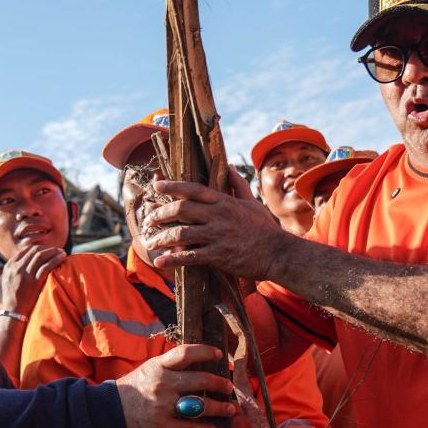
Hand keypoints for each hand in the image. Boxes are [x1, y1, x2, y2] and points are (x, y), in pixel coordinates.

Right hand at [0, 245, 65, 314]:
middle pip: (34, 251)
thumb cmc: (11, 298)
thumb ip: (13, 270)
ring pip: (41, 256)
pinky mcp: (34, 282)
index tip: (48, 250)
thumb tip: (22, 262)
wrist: (13, 313)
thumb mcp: (6, 280)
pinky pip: (46, 266)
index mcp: (10, 266)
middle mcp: (16, 268)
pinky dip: (55, 260)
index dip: (39, 248)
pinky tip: (62, 258)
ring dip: (53, 252)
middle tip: (57, 249)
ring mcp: (25, 275)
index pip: (26, 250)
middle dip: (48, 248)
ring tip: (62, 252)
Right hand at [115, 344, 237, 427]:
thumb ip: (172, 365)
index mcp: (159, 366)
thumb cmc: (136, 387)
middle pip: (200, 380)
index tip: (220, 355)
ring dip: (220, 408)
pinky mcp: (161, 426)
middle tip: (229, 387)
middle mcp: (162, 384)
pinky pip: (189, 427)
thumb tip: (201, 362)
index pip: (186, 353)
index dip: (206, 352)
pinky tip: (212, 427)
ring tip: (230, 409)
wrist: (111, 411)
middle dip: (220, 384)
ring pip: (200, 406)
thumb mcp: (151, 368)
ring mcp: (162, 406)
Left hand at [142, 177, 289, 278]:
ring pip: (181, 233)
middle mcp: (218, 216)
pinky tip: (160, 261)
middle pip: (181, 210)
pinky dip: (173, 259)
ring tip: (150, 241)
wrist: (278, 253)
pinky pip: (190, 257)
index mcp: (224, 202)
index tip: (156, 186)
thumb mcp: (252, 202)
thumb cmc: (265, 228)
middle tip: (149, 219)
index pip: (193, 189)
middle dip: (161, 213)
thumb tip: (227, 166)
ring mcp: (217, 236)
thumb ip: (237, 184)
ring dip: (162, 237)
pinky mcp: (218, 256)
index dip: (173, 186)